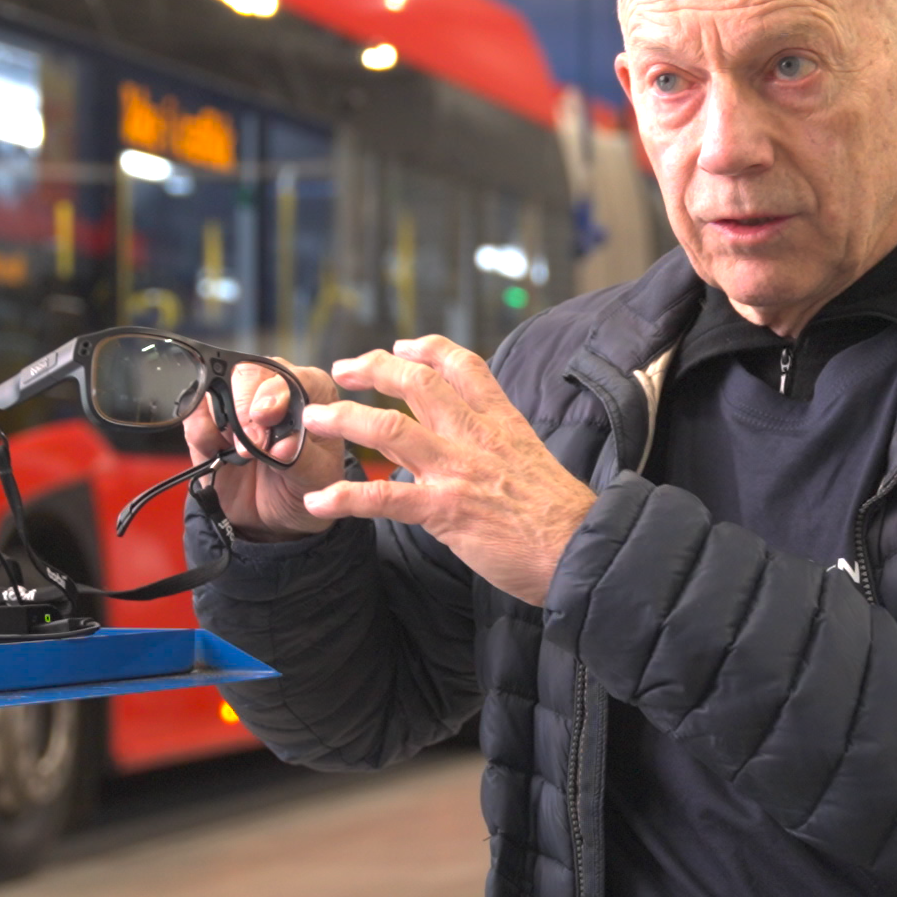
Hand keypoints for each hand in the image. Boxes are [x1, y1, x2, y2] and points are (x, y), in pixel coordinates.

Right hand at [190, 357, 346, 540]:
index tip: (267, 417)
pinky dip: (201, 429)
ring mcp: (237, 404)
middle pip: (250, 373)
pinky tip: (216, 448)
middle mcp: (272, 391)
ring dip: (224, 418)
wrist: (272, 519)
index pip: (292, 376)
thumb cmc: (303, 486)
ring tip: (238, 452)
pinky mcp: (209, 423)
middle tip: (253, 443)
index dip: (276, 392)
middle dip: (247, 407)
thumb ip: (303, 457)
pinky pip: (195, 413)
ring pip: (218, 385)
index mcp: (310, 394)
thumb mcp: (316, 478)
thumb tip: (281, 446)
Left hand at [301, 335, 600, 604]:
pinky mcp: (444, 510)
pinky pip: (383, 497)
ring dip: (344, 419)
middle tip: (343, 371)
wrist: (582, 551)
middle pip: (417, 384)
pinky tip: (318, 501)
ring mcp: (458, 471)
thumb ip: (501, 450)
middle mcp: (476, 437)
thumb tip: (478, 456)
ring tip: (314, 418)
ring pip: (389, 429)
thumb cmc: (564, 518)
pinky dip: (345, 497)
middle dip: (373, 369)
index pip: (464, 366)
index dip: (428, 349)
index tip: (402, 346)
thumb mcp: (535, 463)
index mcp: (503, 423)